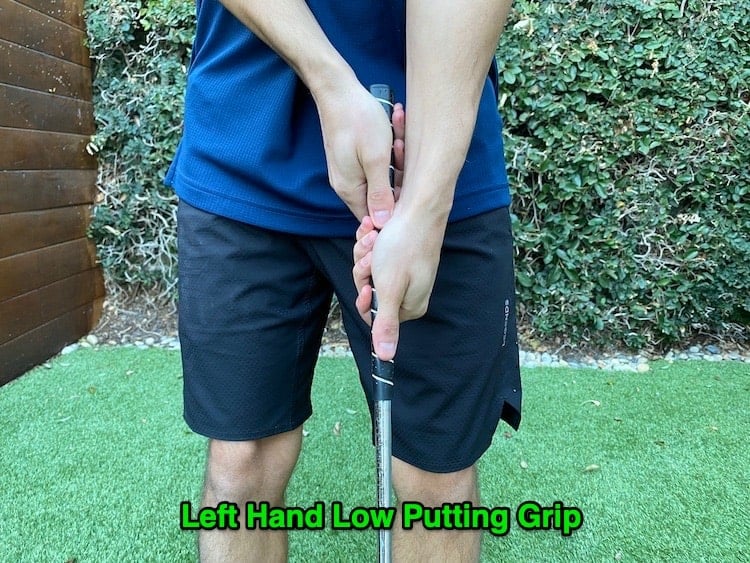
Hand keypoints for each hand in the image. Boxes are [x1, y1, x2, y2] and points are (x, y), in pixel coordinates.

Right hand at [314, 87, 403, 227]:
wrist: (337, 91)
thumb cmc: (358, 121)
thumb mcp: (375, 160)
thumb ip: (380, 194)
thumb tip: (383, 223)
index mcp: (350, 190)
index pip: (373, 218)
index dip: (394, 211)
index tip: (409, 191)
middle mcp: (346, 185)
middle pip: (379, 198)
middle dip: (397, 179)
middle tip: (402, 151)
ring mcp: (348, 172)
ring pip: (380, 178)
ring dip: (394, 161)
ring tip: (397, 137)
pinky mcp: (351, 159)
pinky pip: (374, 165)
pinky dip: (386, 152)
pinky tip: (393, 131)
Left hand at [353, 208, 446, 359]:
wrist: (416, 207)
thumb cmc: (405, 246)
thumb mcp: (389, 289)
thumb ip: (386, 325)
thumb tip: (385, 358)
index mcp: (410, 305)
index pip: (374, 314)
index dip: (365, 296)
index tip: (368, 282)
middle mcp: (408, 291)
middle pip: (369, 290)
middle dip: (364, 270)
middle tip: (373, 256)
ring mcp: (403, 271)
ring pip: (369, 270)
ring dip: (366, 252)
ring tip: (376, 238)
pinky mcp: (398, 253)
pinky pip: (374, 253)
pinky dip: (370, 241)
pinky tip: (375, 230)